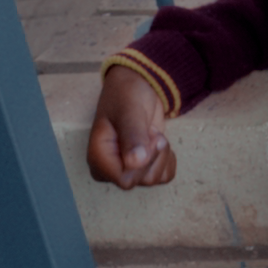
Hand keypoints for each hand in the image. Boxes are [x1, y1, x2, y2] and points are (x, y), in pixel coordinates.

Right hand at [87, 66, 176, 188]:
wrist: (137, 86)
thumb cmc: (126, 95)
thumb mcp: (129, 111)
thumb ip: (132, 136)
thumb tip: (135, 163)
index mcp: (99, 159)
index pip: (127, 180)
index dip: (144, 161)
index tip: (148, 136)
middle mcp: (111, 169)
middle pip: (144, 180)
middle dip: (155, 154)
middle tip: (150, 131)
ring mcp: (127, 169)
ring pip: (155, 179)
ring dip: (162, 154)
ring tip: (152, 133)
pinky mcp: (142, 166)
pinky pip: (164, 175)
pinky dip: (169, 158)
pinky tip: (159, 142)